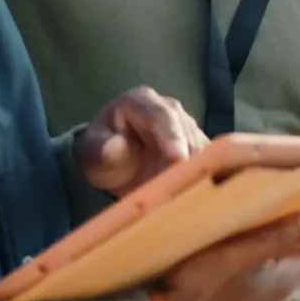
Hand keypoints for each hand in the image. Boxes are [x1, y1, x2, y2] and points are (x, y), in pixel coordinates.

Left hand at [74, 86, 206, 197]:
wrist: (112, 160)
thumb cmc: (100, 151)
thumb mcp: (91, 151)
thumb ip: (102, 149)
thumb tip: (117, 147)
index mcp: (142, 102)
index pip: (162, 116)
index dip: (173, 136)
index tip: (179, 158)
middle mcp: (170, 109)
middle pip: (188, 133)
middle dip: (188, 161)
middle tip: (183, 189)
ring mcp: (187, 127)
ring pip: (203, 149)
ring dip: (197, 173)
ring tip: (185, 198)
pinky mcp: (197, 147)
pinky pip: (209, 162)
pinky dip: (204, 179)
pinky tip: (196, 196)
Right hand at [164, 212, 299, 300]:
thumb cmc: (198, 286)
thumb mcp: (233, 254)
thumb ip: (278, 236)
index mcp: (287, 280)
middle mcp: (284, 297)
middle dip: (295, 229)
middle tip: (275, 203)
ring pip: (282, 270)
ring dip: (274, 249)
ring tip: (252, 226)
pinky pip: (263, 286)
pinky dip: (258, 269)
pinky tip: (236, 258)